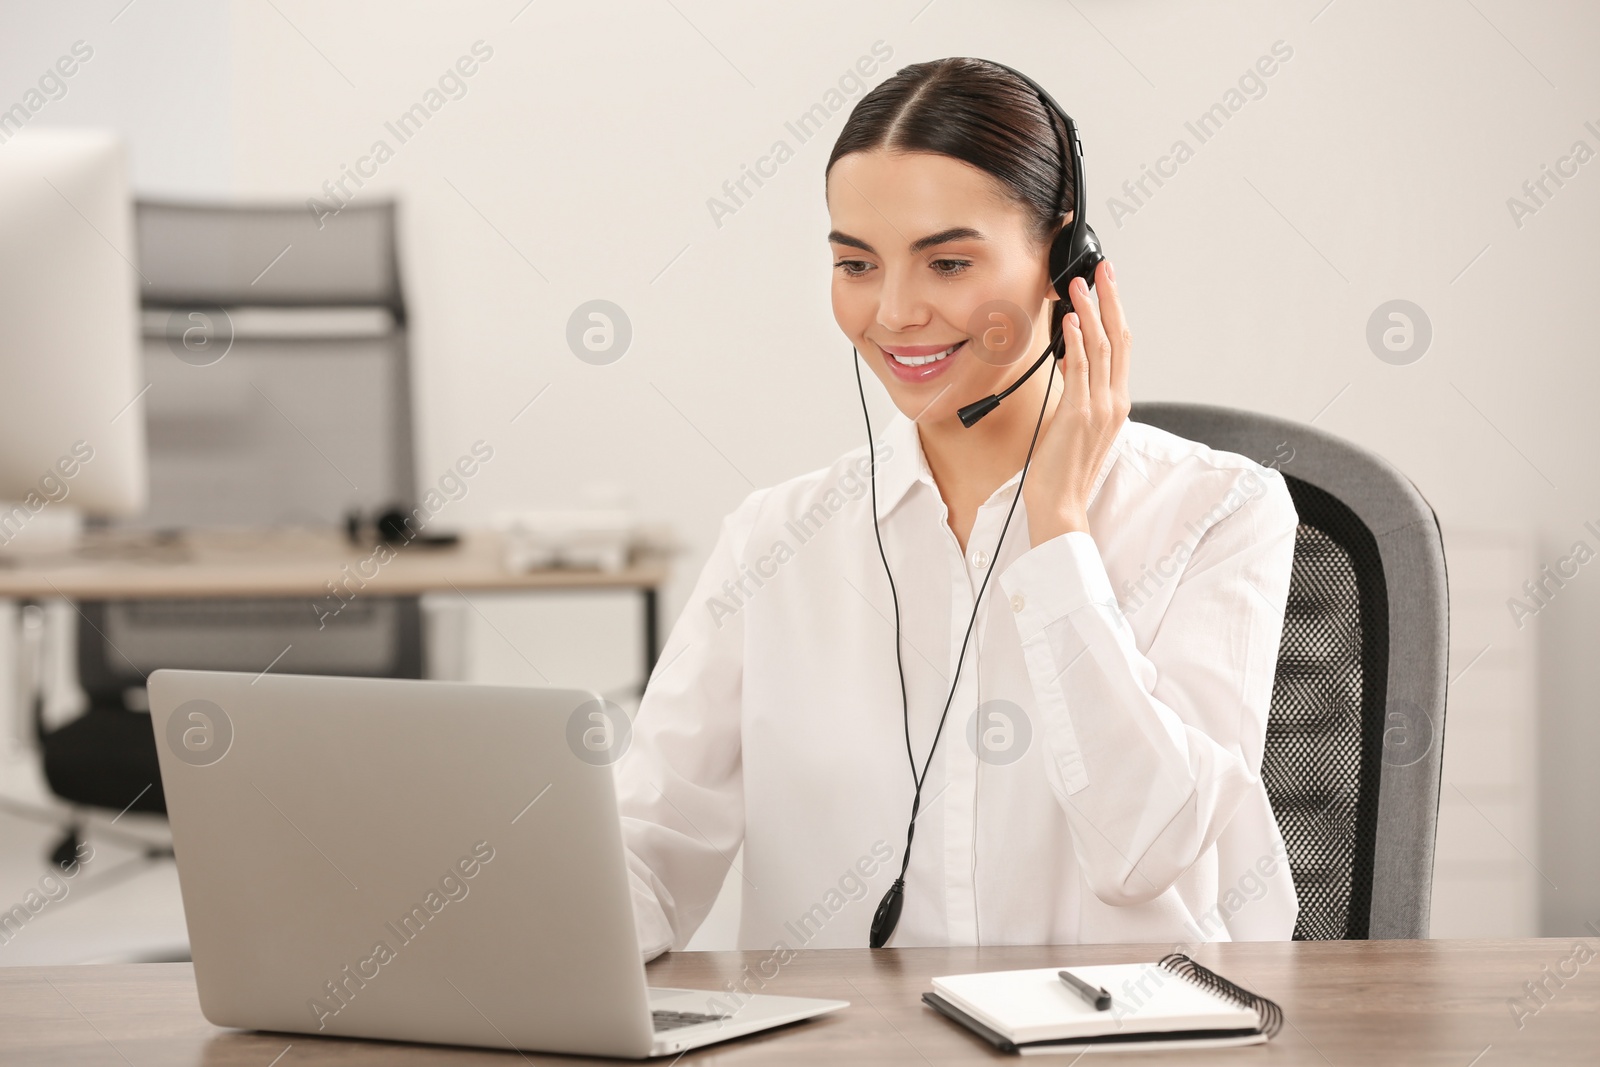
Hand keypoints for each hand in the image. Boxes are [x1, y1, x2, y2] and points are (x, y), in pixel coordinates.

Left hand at [1022, 259, 1130, 546]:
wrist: (1060, 503)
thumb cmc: (1064, 469)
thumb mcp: (1076, 424)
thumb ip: (1079, 392)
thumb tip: (1070, 360)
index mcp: (1115, 403)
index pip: (1121, 347)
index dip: (1116, 312)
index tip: (1107, 285)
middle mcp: (1114, 402)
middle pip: (1119, 339)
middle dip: (1111, 300)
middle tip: (1103, 270)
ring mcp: (1099, 407)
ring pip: (1102, 348)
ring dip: (1091, 312)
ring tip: (1080, 286)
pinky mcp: (1079, 414)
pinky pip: (1081, 370)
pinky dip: (1078, 342)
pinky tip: (1072, 321)